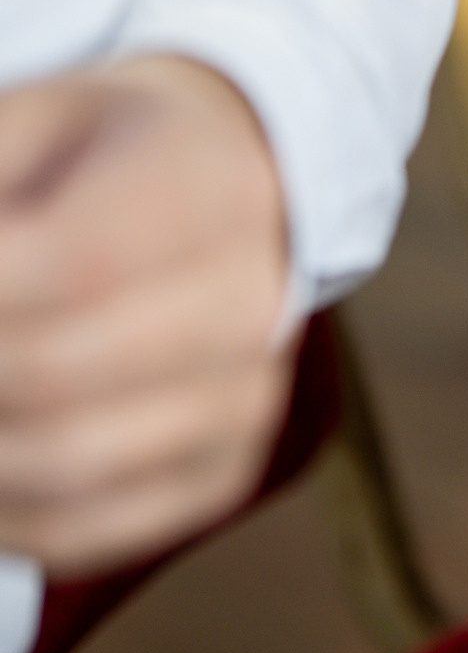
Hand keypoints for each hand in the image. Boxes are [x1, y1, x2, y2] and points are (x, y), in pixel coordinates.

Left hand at [0, 56, 291, 572]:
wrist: (220, 186)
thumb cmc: (100, 156)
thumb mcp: (33, 122)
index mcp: (209, 185)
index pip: (75, 264)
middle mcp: (250, 298)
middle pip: (54, 375)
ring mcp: (243, 395)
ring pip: (64, 465)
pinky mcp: (221, 469)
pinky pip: (84, 530)